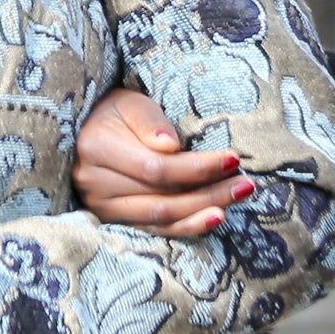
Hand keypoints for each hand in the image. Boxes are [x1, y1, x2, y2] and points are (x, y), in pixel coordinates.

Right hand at [73, 86, 250, 238]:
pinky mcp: (114, 221)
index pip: (156, 168)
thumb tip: (171, 147)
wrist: (88, 130)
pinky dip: (187, 227)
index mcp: (96, 148)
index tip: (232, 159)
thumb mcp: (131, 102)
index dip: (197, 168)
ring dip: (203, 211)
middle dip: (209, 192)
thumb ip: (150, 122)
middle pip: (162, 197)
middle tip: (246, 184)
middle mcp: (95, 184)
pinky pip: (155, 231)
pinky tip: (214, 218)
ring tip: (236, 198)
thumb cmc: (115, 112)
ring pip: (161, 218)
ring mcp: (102, 207)